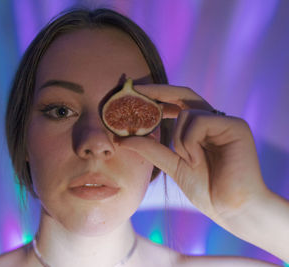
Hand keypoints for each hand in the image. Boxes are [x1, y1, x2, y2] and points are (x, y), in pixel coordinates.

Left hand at [117, 84, 269, 223]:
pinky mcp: (235, 126)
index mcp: (200, 129)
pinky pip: (199, 120)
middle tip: (136, 89)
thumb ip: (151, 149)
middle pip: (183, 94)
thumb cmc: (207, 189)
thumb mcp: (173, 165)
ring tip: (190, 162)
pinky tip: (197, 160)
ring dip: (178, 139)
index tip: (134, 93)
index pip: (177, 103)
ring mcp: (225, 122)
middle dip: (158, 91)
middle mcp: (213, 121)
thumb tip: (121, 139)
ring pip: (186, 113)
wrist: (231, 209)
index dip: (157, 96)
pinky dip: (190, 141)